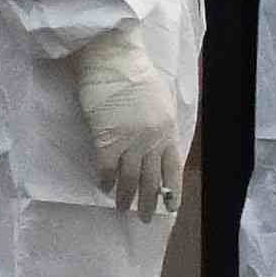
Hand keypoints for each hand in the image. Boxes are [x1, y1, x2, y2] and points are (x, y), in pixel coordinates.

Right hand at [72, 25, 192, 219]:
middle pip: (151, 179)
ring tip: (121, 209)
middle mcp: (152, 140)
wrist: (114, 57)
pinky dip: (105, 181)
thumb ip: (160, 124)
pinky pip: (106, 168)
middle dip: (148, 202)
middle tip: (143, 219)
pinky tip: (103, 187)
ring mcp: (130, 141)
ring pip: (129, 179)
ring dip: (125, 197)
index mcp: (167, 130)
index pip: (173, 169)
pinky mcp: (107, 138)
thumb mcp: (159, 100)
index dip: (171, 191)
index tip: (170, 207)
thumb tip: (156, 143)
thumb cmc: (135, 73)